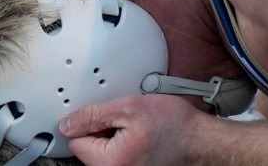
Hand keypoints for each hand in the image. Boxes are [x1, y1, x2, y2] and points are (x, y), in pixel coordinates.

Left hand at [62, 92, 202, 165]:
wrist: (201, 141)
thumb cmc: (174, 125)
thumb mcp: (129, 108)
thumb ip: (93, 116)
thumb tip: (67, 125)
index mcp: (108, 163)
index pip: (75, 142)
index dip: (88, 122)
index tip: (106, 115)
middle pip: (88, 150)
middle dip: (102, 131)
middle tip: (126, 121)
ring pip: (102, 153)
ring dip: (114, 137)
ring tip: (136, 129)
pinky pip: (116, 158)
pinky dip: (124, 145)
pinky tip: (140, 137)